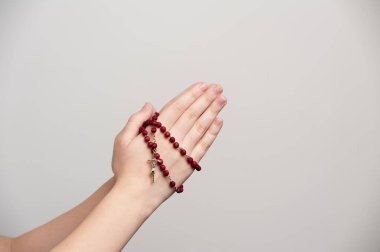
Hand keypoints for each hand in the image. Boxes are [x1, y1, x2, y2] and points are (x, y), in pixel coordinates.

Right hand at [111, 82, 226, 204]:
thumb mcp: (122, 140)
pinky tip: (219, 122)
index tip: (202, 85)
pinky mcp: (189, 165)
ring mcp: (182, 153)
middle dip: (206, 99)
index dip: (191, 95)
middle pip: (192, 114)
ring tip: (222, 100)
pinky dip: (212, 133)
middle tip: (217, 88)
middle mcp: (172, 140)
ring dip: (212, 112)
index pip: (177, 107)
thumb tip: (150, 105)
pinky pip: (204, 146)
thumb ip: (136, 120)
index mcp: (156, 132)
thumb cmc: (127, 168)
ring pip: (201, 127)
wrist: (135, 196)